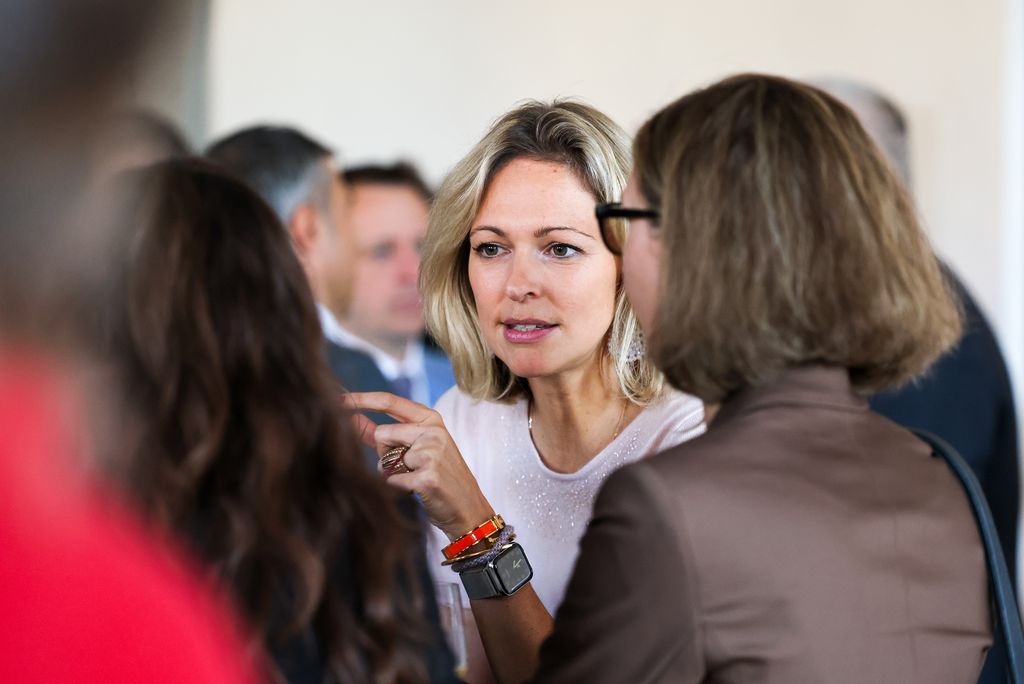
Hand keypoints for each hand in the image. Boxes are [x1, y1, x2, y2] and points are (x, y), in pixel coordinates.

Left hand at [343, 391, 495, 540]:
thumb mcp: (418, 448)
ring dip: (392, 473)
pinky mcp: (427, 477)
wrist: (468, 508)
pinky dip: (398, 489)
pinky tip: (418, 491)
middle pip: (381, 434)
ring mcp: (432, 453)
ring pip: (384, 459)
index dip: (361, 399)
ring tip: (416, 479)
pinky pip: (391, 480)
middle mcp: (433, 431)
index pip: (390, 401)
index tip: (337, 397)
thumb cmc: (440, 477)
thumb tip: (352, 419)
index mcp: (431, 419)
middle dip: (384, 454)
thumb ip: (385, 434)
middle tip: (409, 467)